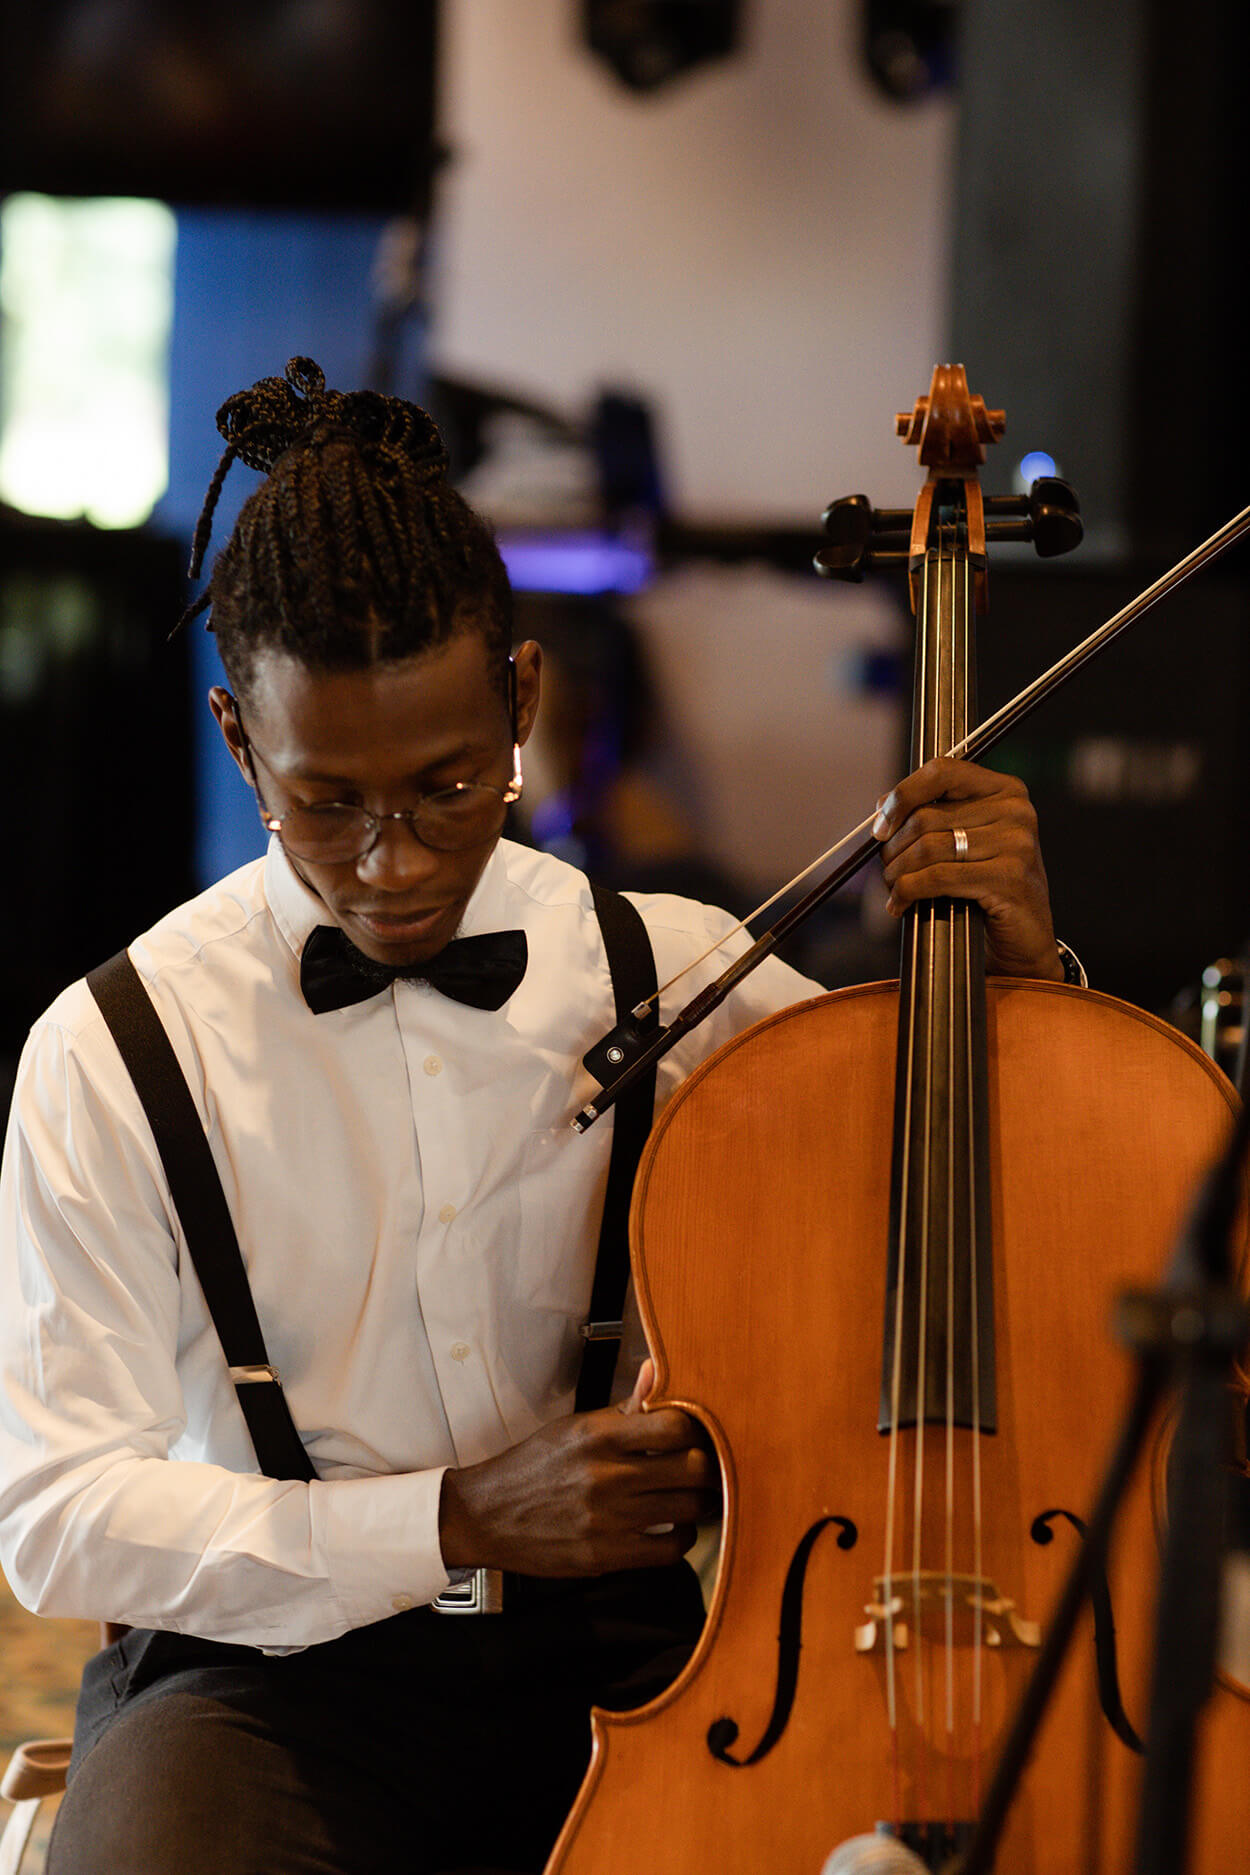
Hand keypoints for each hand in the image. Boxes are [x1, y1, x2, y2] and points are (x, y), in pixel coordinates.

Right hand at [438, 1360, 718, 1577]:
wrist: (486, 1514)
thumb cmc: (535, 1466)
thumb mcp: (574, 1428)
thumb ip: (624, 1407)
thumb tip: (655, 1370)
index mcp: (599, 1435)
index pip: (677, 1425)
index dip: (698, 1431)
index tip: (697, 1437)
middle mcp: (605, 1475)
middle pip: (693, 1469)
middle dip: (709, 1469)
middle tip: (708, 1470)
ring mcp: (606, 1518)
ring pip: (688, 1510)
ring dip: (701, 1505)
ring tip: (695, 1499)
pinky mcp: (604, 1555)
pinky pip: (669, 1550)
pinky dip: (682, 1539)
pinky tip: (674, 1528)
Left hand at [872, 758, 1063, 979]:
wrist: (1024, 938)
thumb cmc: (990, 889)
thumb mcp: (965, 842)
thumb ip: (933, 816)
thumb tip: (882, 805)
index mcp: (1005, 790)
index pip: (941, 771)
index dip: (902, 796)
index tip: (880, 826)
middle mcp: (1015, 810)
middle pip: (926, 817)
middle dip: (894, 848)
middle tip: (886, 870)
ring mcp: (1017, 843)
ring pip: (928, 848)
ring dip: (898, 873)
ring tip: (893, 888)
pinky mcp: (1009, 877)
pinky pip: (938, 877)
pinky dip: (908, 892)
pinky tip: (901, 904)